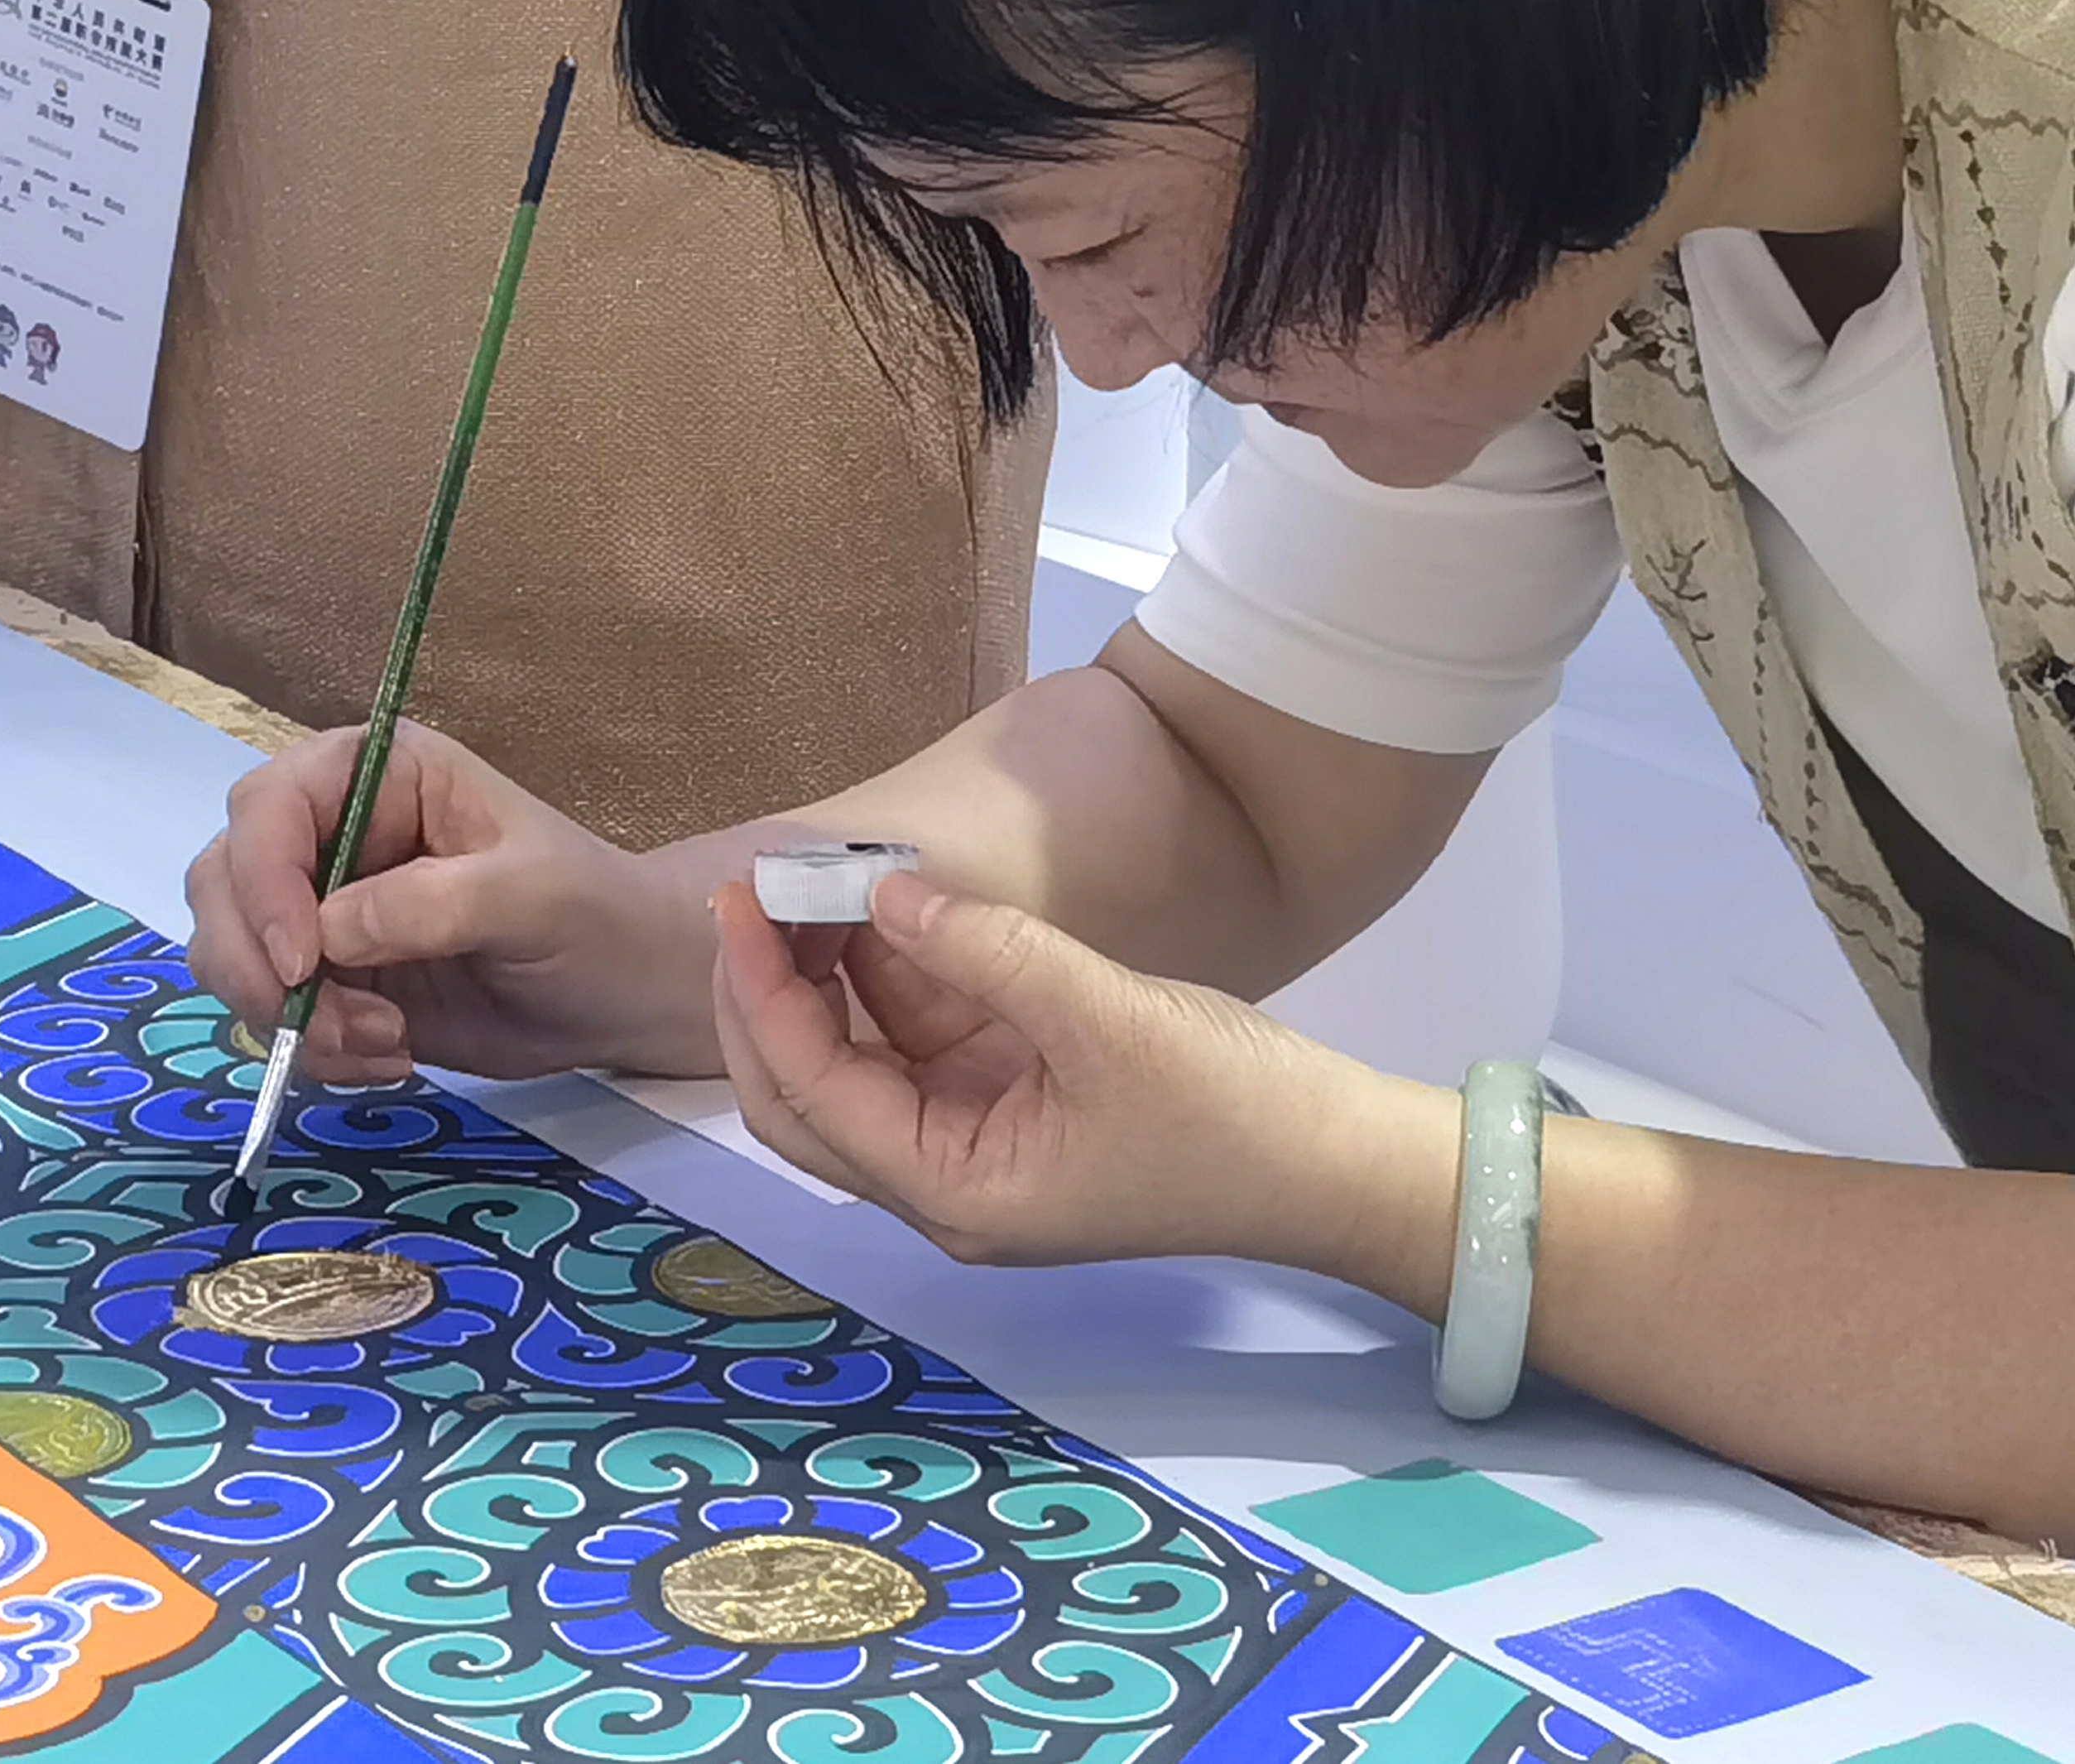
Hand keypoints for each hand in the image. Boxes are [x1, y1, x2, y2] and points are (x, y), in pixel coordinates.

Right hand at [185, 720, 724, 1084]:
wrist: (621, 992)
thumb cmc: (593, 916)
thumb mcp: (532, 897)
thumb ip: (432, 903)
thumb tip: (328, 933)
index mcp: (380, 773)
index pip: (271, 804)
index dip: (265, 880)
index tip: (303, 960)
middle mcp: (333, 829)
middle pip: (224, 877)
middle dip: (258, 963)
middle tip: (326, 1025)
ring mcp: (321, 906)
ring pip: (231, 951)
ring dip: (286, 1015)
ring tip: (383, 1045)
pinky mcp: (328, 977)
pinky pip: (270, 1012)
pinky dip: (311, 1047)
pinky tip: (388, 1057)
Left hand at [709, 872, 1395, 1271]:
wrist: (1334, 1160)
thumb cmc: (1229, 1110)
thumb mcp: (1107, 1016)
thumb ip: (988, 949)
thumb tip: (882, 888)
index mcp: (953, 1192)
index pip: (812, 1093)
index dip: (762, 995)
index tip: (740, 901)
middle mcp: (943, 1180)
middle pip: (806, 1094)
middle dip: (767, 995)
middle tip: (751, 892)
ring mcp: (975, 1142)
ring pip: (857, 1061)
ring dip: (826, 978)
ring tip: (811, 882)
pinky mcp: (1010, 1102)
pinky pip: (919, 1040)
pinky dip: (891, 976)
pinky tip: (882, 907)